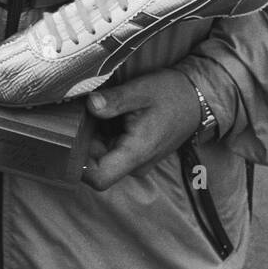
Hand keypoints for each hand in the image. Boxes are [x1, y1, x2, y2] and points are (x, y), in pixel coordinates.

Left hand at [82, 69, 201, 191]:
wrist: (197, 98)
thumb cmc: (171, 94)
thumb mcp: (141, 90)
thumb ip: (115, 101)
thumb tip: (90, 105)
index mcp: (136, 153)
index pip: (98, 178)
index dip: (78, 163)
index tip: (70, 137)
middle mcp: (135, 165)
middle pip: (96, 166)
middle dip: (83, 143)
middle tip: (79, 114)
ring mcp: (136, 162)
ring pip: (102, 158)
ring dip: (93, 138)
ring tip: (95, 111)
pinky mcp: (136, 155)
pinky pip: (112, 152)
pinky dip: (103, 136)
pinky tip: (106, 115)